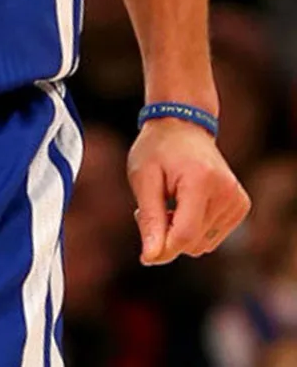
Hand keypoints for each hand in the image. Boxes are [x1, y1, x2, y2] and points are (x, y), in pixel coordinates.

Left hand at [127, 118, 250, 263]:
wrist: (182, 125)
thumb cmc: (157, 149)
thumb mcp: (143, 179)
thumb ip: (150, 219)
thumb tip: (151, 259)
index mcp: (201, 180)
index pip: (184, 234)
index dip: (161, 248)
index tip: (143, 253)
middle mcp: (226, 192)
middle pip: (192, 243)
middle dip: (167, 235)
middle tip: (151, 208)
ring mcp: (237, 200)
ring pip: (202, 245)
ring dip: (180, 232)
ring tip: (169, 202)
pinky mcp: (241, 207)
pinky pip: (211, 238)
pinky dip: (194, 229)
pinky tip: (185, 204)